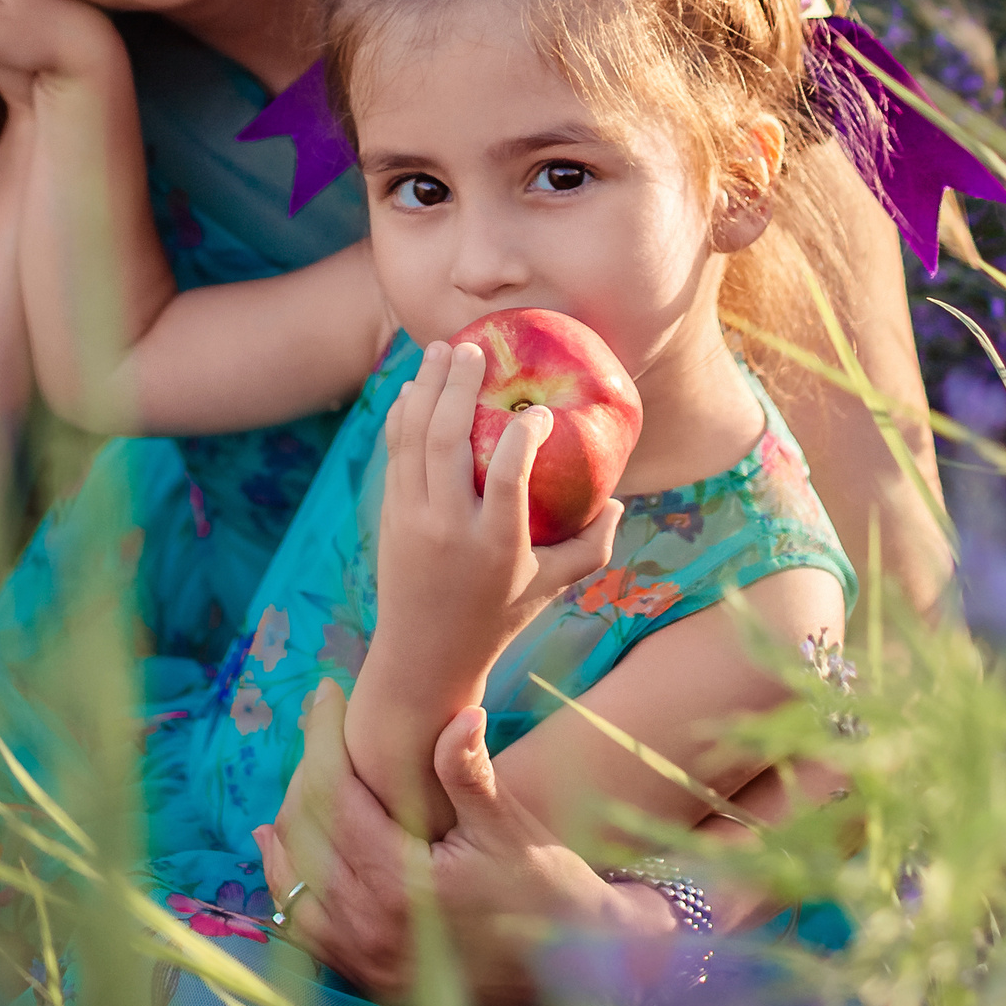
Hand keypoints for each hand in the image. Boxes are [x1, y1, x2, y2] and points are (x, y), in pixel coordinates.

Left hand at [255, 680, 631, 1005]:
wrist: (575, 968)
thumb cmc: (547, 887)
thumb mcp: (511, 828)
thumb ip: (471, 774)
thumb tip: (461, 714)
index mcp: (400, 884)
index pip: (332, 794)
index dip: (323, 735)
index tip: (327, 692)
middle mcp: (370, 927)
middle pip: (304, 832)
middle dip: (305, 772)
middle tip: (321, 729)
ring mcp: (365, 960)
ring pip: (293, 881)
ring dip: (289, 825)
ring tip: (298, 777)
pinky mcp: (370, 979)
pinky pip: (305, 927)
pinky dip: (289, 883)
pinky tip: (280, 850)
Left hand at [370, 339, 622, 730]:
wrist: (424, 656)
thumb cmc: (499, 617)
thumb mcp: (553, 588)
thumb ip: (592, 547)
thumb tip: (617, 500)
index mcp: (497, 547)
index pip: (509, 479)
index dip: (524, 435)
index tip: (540, 410)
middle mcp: (449, 528)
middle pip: (447, 442)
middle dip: (458, 387)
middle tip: (473, 348)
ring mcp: (412, 519)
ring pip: (413, 439)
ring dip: (426, 388)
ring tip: (442, 350)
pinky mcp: (389, 515)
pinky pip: (395, 453)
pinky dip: (403, 416)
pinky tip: (415, 390)